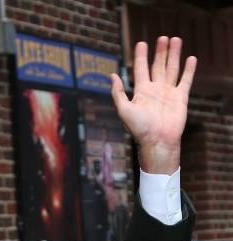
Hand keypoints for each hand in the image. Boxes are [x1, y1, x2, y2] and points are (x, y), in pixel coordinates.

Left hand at [111, 36, 196, 174]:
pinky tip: (190, 59)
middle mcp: (155, 89)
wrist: (157, 141)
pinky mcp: (181, 97)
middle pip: (158, 65)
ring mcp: (168, 92)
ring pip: (172, 69)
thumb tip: (112, 75)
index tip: (141, 43)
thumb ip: (118, 92)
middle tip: (163, 37)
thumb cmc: (139, 128)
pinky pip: (185, 80)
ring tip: (175, 40)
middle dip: (160, 51)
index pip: (141, 68)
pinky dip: (188, 70)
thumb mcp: (123, 109)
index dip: (141, 56)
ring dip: (173, 55)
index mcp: (141, 91)